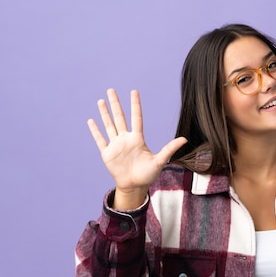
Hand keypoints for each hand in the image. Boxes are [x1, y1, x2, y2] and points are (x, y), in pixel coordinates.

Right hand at [87, 88, 186, 209]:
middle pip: (120, 117)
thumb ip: (169, 149)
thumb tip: (185, 139)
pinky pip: (100, 139)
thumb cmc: (148, 174)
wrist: (135, 186)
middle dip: (115, 104)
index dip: (135, 105)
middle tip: (111, 90)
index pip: (136, 118)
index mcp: (138, 139)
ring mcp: (116, 145)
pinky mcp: (107, 153)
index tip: (134, 91)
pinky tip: (91, 121)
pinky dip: (95, 131)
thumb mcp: (160, 161)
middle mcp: (126, 139)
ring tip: (101, 100)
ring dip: (104, 113)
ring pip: (109, 125)